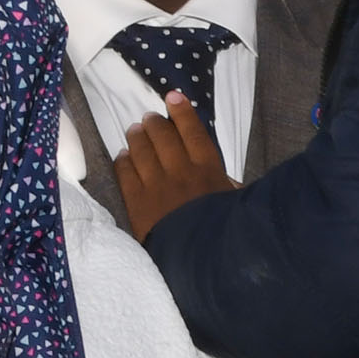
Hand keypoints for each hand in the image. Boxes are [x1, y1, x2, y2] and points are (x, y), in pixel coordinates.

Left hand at [111, 94, 231, 242]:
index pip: (192, 130)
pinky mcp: (135, 202)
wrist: (198, 261)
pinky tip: (123, 156)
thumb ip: (228, 188)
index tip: (172, 96)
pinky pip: (124, 173)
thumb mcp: (235, 205)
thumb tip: (225, 182)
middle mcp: (180, 170)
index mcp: (208, 169)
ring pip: (141, 150)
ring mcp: (155, 185)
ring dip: (137, 137)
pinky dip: (123, 161)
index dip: (181, 111)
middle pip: (162, 136)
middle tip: (149, 119)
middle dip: (154, 123)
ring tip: (135, 131)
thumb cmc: (223, 232)